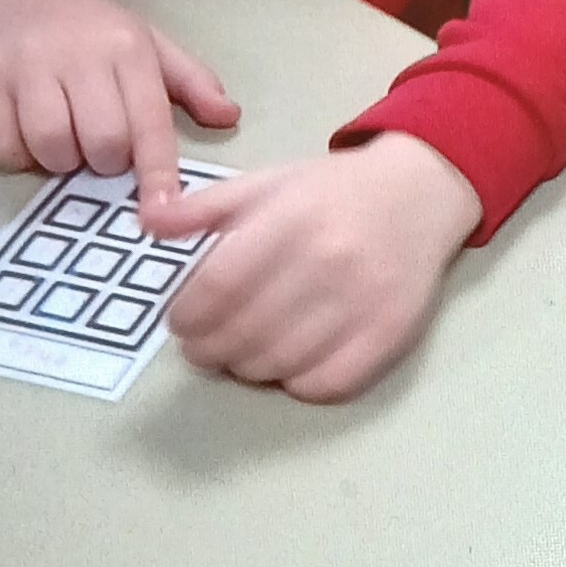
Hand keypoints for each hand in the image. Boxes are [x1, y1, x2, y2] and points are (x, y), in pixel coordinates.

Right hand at [0, 0, 239, 212]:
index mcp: (128, 48)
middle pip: (102, 143)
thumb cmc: (87, 27)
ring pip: (52, 148)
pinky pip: (3, 146)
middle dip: (103, 161)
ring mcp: (26, 64)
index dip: (158, 173)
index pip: (150, 121)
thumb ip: (190, 82)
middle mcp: (79, 54)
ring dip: (59, 160)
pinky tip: (24, 132)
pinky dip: (16, 155)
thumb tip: (229, 116)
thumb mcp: (146, 42)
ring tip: (62, 136)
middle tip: (96, 144)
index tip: (163, 211)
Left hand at [146, 134, 481, 402]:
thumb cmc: (334, 191)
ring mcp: (363, 301)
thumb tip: (145, 223)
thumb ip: (204, 206)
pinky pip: (326, 384)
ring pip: (279, 363)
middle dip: (209, 349)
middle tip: (203, 347)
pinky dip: (295, 384)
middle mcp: (328, 260)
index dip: (188, 314)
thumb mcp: (267, 182)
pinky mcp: (390, 333)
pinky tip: (287, 365)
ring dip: (247, 369)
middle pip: (244, 331)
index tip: (180, 323)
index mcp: (291, 218)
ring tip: (241, 355)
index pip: (220, 284)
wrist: (420, 194)